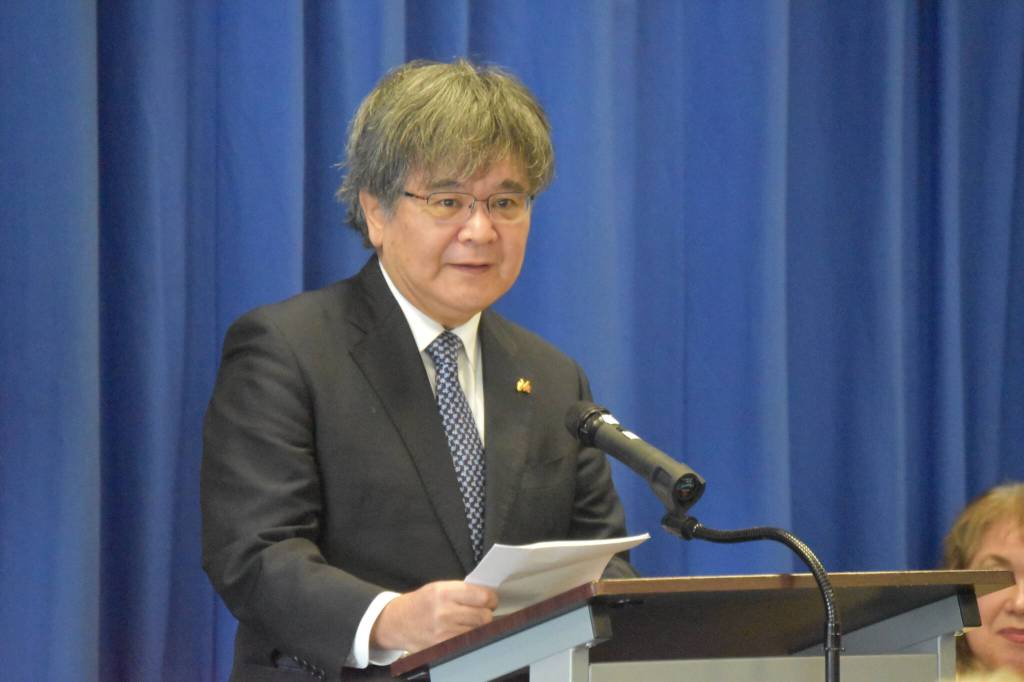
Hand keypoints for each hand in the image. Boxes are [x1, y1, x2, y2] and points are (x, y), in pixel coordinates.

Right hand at [370, 580, 497, 653]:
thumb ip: (462, 590)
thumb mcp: (438, 587)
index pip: (483, 596)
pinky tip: (462, 631)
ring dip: (478, 626)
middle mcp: (445, 612)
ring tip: (470, 620)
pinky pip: (467, 641)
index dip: (491, 598)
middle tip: (482, 610)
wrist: (397, 622)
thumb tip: (487, 595)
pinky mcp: (442, 646)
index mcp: (444, 592)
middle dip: (486, 613)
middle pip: (484, 616)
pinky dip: (469, 636)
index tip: (490, 600)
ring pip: (478, 631)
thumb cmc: (420, 603)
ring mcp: (444, 632)